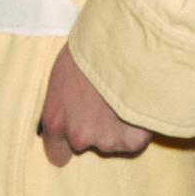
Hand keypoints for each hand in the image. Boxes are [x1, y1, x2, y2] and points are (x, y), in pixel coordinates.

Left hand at [38, 42, 152, 166]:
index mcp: (55, 121)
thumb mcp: (63, 72)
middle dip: (93, 127)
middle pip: (85, 143)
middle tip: (104, 100)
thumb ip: (64, 100)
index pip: (57, 153)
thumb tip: (70, 105)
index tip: (77, 128)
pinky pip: (136, 139)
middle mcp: (77, 136)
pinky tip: (137, 101)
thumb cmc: (88, 47)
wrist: (120, 42)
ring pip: (112, 140)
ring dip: (117, 124)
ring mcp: (106, 140)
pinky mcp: (132, 139)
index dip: (68, 142)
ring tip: (122, 93)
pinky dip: (139, 126)